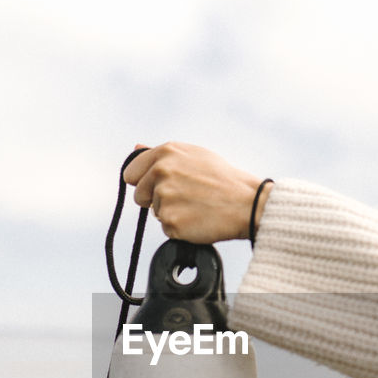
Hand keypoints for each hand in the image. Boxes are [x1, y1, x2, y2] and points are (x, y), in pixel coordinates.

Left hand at [122, 142, 270, 242]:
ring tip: (196, 206)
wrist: (246, 203)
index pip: (131, 173)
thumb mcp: (194, 155)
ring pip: (155, 213)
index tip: (159, 186)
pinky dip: (180, 228)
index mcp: (165, 153)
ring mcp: (164, 198)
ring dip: (172, 213)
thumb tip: (136, 148)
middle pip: (138, 196)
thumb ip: (161, 154)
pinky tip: (198, 218)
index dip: (144, 182)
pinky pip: (167, 229)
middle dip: (154, 200)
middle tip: (184, 198)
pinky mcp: (171, 222)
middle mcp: (161, 172)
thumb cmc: (222, 179)